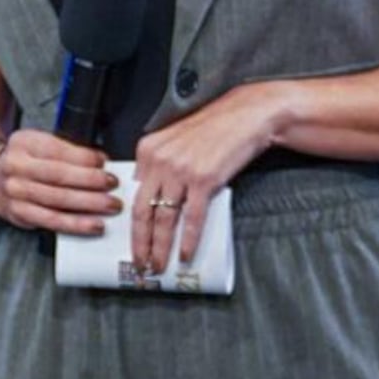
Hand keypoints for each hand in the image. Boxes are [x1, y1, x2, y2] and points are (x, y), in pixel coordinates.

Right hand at [0, 128, 120, 234]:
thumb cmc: (25, 159)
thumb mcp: (40, 142)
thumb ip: (67, 150)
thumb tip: (101, 163)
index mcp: (25, 143)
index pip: (59, 150)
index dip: (85, 158)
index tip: (105, 162)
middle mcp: (16, 167)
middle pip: (59, 176)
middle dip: (91, 181)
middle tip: (113, 184)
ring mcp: (15, 192)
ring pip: (57, 200)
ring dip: (88, 205)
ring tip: (110, 205)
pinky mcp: (19, 213)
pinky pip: (51, 221)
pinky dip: (75, 224)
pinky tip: (93, 224)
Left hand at [128, 83, 286, 275]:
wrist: (247, 115)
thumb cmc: (216, 126)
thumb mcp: (176, 138)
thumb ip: (159, 163)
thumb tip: (153, 194)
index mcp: (148, 150)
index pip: (132, 194)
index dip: (130, 222)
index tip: (132, 240)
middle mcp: (159, 160)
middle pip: (142, 211)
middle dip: (139, 243)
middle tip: (139, 263)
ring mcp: (181, 171)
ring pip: (164, 219)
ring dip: (160, 247)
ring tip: (159, 264)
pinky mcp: (205, 180)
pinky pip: (192, 218)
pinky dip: (188, 240)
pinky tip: (185, 253)